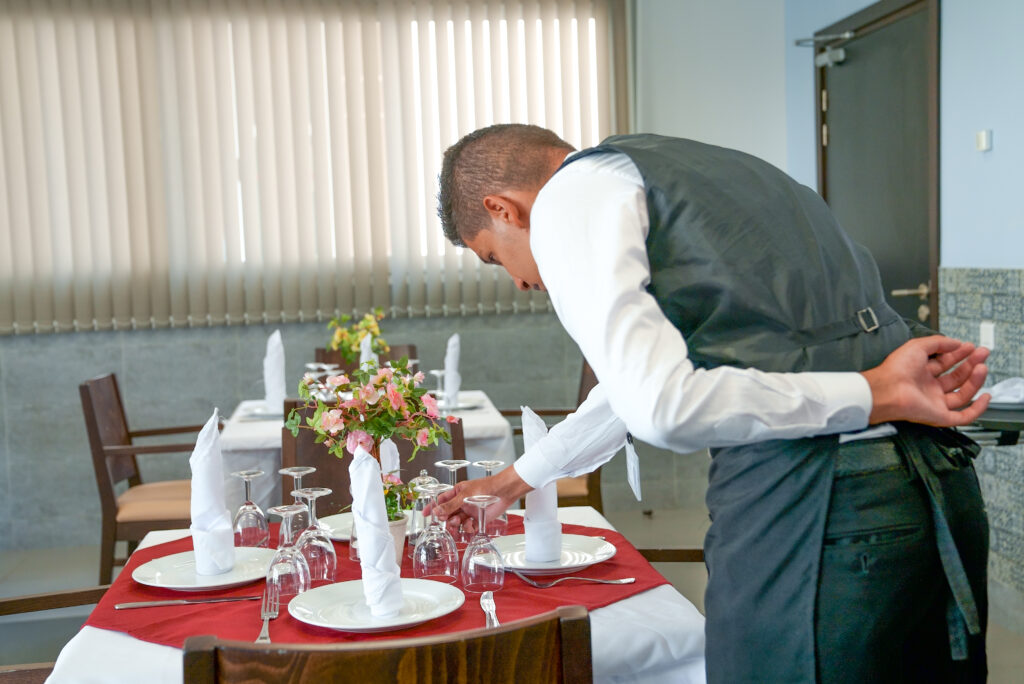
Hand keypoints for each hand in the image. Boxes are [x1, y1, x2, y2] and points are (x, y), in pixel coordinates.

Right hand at [430, 467, 530, 533]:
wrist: (503, 492)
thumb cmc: (484, 487)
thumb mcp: (464, 495)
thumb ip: (450, 505)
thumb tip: (436, 512)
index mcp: (457, 493)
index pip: (441, 501)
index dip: (433, 507)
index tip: (424, 514)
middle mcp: (462, 503)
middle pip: (448, 514)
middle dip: (445, 519)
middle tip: (446, 520)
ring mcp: (470, 511)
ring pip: (457, 522)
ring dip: (455, 524)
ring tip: (457, 522)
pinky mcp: (479, 519)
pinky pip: (469, 527)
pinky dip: (468, 528)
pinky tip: (471, 524)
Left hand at [861, 335, 989, 426]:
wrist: (888, 389)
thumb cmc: (896, 369)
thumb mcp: (918, 346)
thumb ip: (938, 343)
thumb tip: (955, 342)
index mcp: (920, 373)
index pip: (945, 364)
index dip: (959, 354)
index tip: (970, 347)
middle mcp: (928, 388)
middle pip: (956, 378)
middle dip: (970, 365)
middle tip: (982, 354)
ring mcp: (934, 402)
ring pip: (962, 394)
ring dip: (975, 381)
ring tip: (982, 367)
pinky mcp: (939, 416)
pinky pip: (963, 416)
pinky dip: (977, 409)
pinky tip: (985, 397)